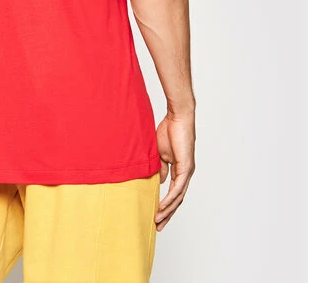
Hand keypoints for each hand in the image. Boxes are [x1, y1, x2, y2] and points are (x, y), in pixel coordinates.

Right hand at [155, 110, 195, 230]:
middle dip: (168, 214)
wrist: (178, 118)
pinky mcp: (186, 167)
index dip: (166, 206)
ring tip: (158, 220)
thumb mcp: (160, 154)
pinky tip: (163, 206)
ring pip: (178, 197)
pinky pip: (178, 187)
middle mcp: (186, 174)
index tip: (156, 216)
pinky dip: (171, 198)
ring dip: (168, 210)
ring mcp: (187, 171)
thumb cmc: (169, 131)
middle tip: (158, 227)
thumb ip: (161, 168)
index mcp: (180, 170)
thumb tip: (160, 182)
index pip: (174, 193)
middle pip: (177, 200)